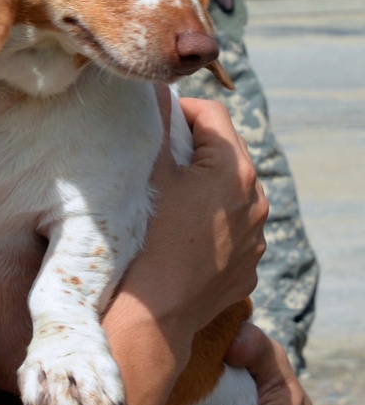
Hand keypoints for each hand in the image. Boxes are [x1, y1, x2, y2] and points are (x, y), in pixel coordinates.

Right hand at [125, 95, 266, 351]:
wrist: (155, 314)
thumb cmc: (147, 238)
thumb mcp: (149, 172)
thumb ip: (156, 123)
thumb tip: (155, 89)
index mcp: (235, 170)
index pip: (213, 115)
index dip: (182, 109)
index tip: (156, 120)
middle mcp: (257, 201)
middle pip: (228, 151)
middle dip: (196, 145)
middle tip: (159, 153)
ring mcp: (256, 237)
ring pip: (233, 192)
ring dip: (206, 183)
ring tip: (170, 193)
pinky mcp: (249, 267)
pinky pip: (234, 229)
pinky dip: (212, 221)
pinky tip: (181, 231)